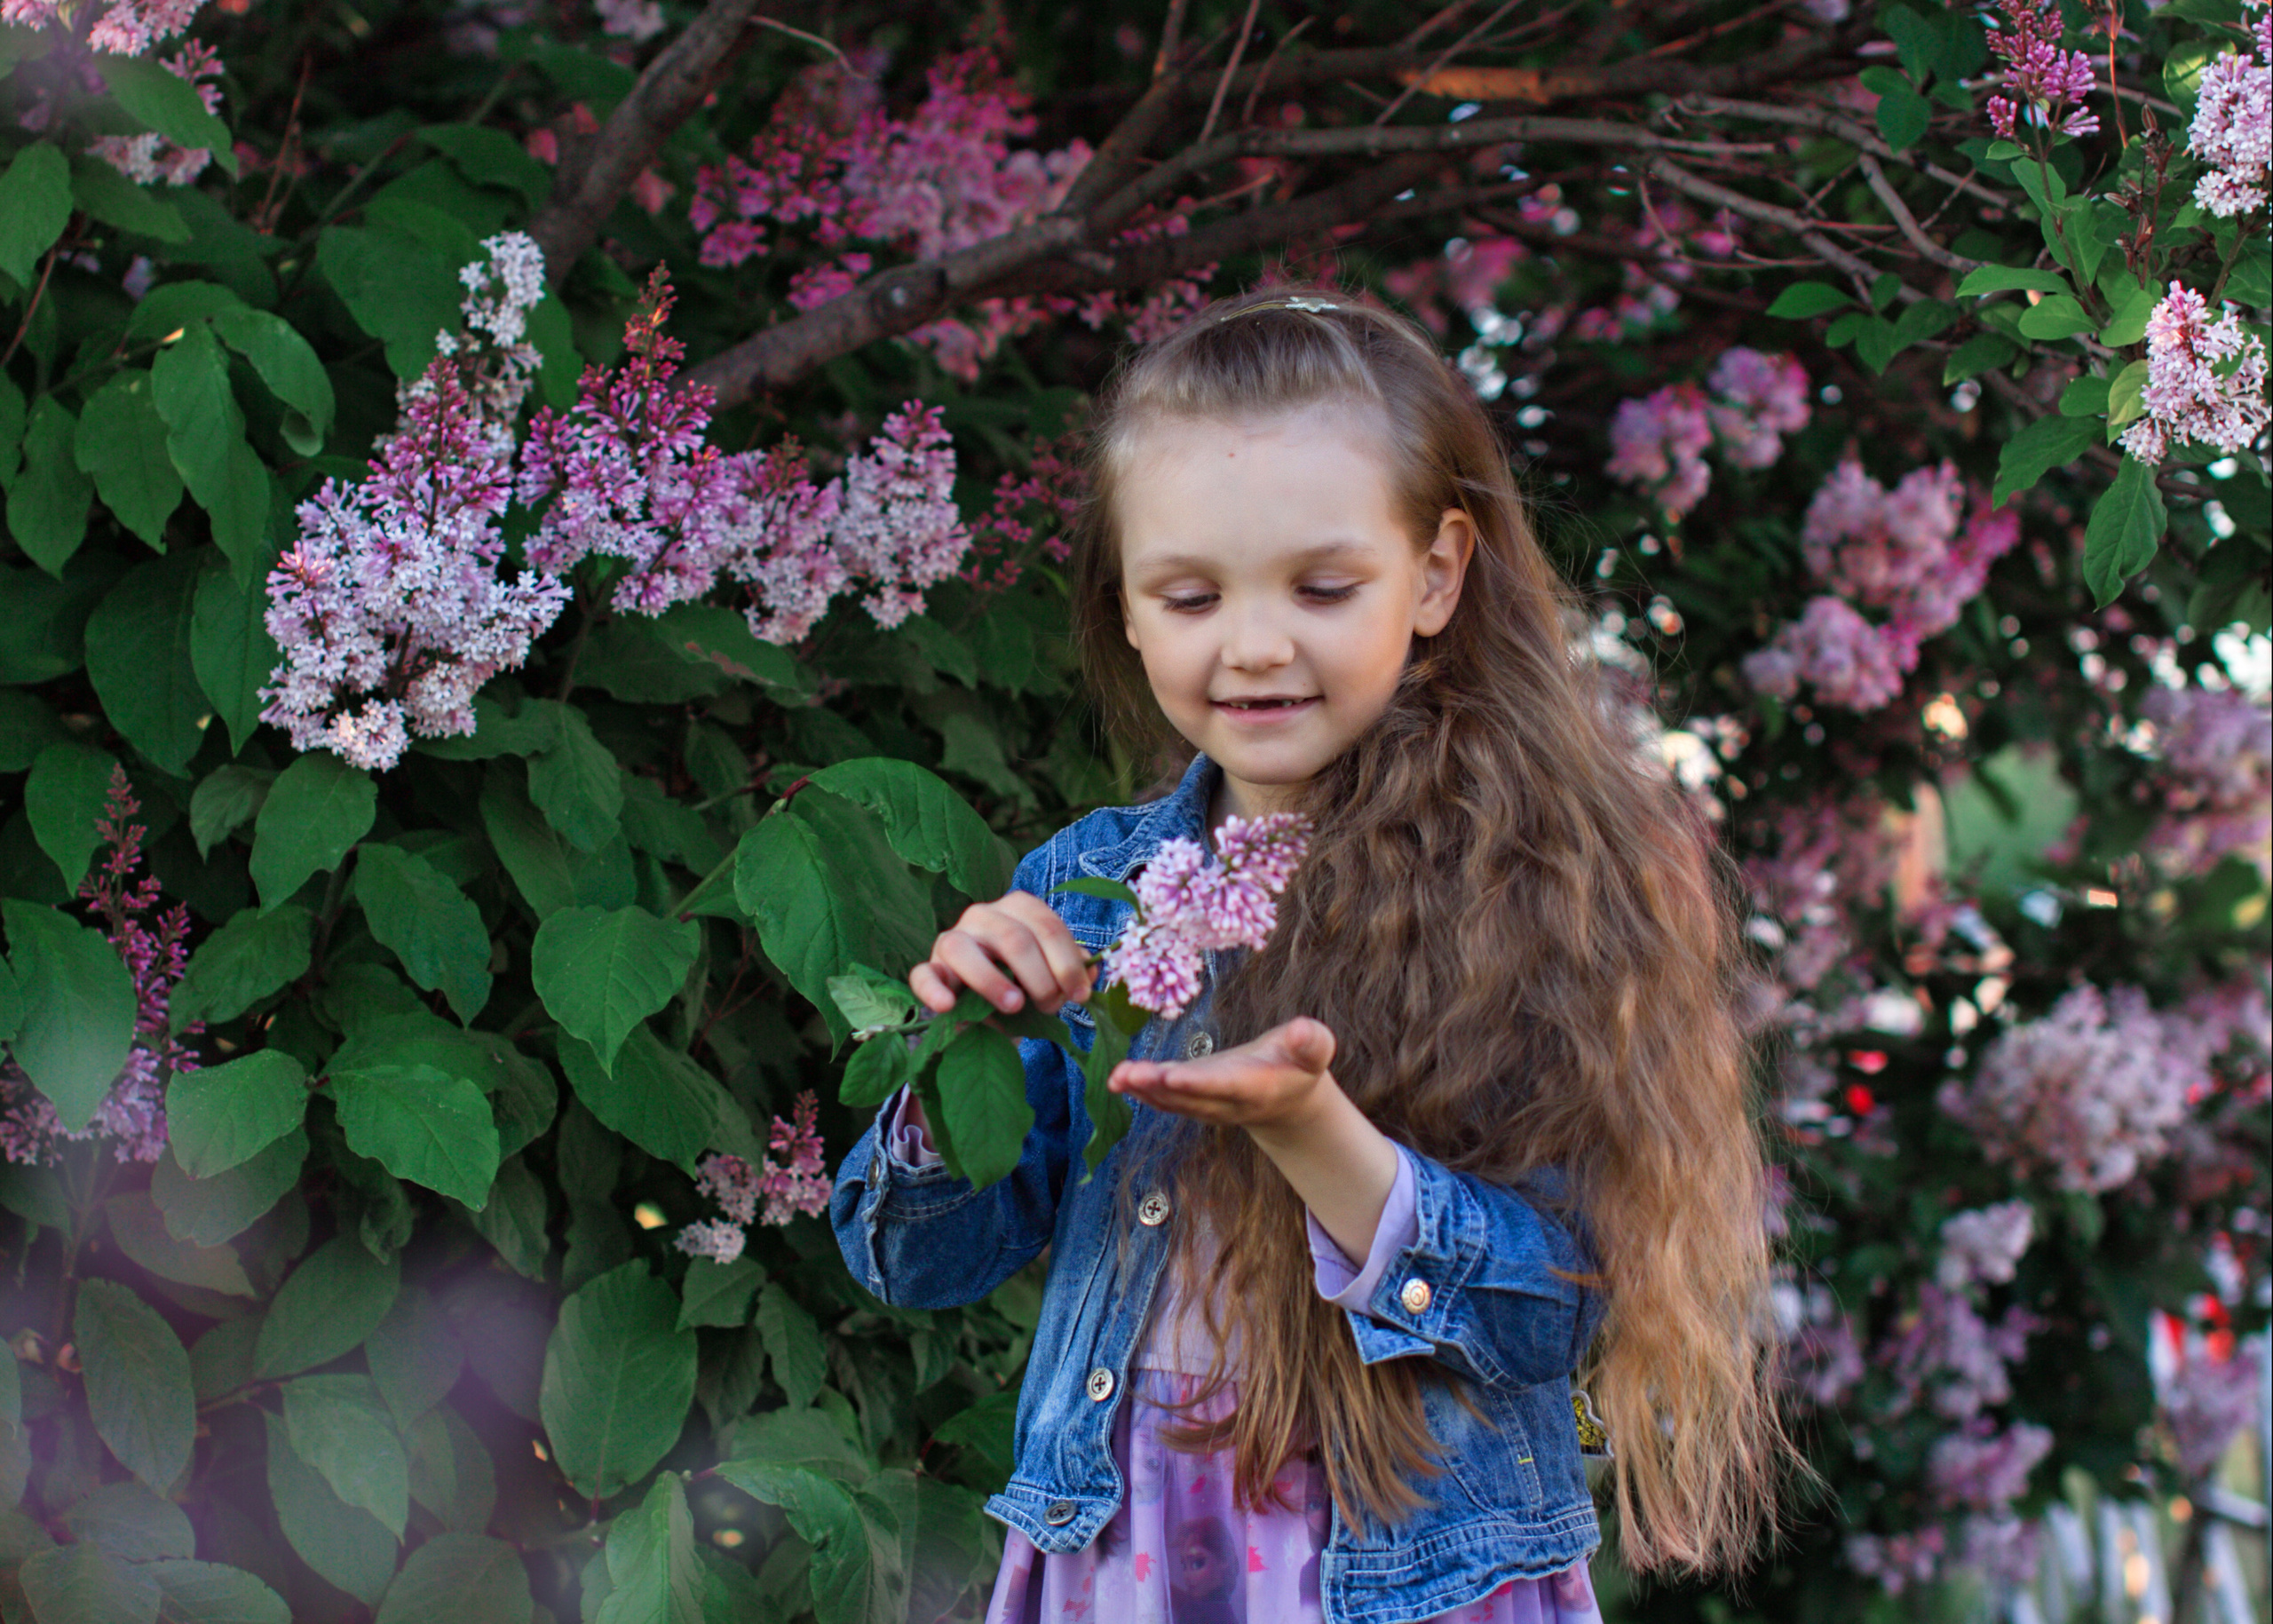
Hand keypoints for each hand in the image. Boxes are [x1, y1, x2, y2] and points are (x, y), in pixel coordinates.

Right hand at [909, 892, 1093, 1016]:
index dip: (1068, 962)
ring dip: (993, 981)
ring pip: (965, 949)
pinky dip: (933, 990)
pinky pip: (923, 974)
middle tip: (1051, 1006)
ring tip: (1015, 1006)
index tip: (1080, 995)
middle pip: (1014, 938)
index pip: (1046, 925)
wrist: (989, 1011)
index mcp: (1017, 908)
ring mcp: (951, 939)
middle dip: (1040, 978)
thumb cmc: (1025, 983)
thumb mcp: (1052, 975)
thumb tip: (1092, 973)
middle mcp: (982, 915)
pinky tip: (948, 1006)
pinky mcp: (929, 968)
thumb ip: (1071, 970)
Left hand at [1113, 1016, 1398, 1261]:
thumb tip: (1304, 1030)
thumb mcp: (1315, 1051)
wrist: (1289, 1100)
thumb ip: (1312, 1043)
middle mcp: (1227, 1103)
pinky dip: (1141, 1091)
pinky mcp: (1193, 1101)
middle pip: (1189, 1097)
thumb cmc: (1300, 1065)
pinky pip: (1165, 1100)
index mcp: (1257, 1088)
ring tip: (1116, 1077)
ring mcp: (1207, 1106)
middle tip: (1130, 1074)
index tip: (1172, 1074)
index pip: (1224, 1085)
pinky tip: (1117, 1080)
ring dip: (1143, 1089)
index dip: (1197, 1082)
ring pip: (1172, 1101)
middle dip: (1158, 1086)